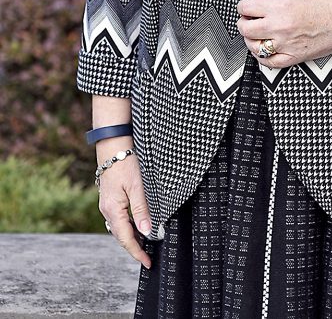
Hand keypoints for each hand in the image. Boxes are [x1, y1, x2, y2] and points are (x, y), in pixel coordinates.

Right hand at [97, 145, 151, 268]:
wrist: (112, 146)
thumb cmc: (125, 163)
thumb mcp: (137, 186)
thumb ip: (141, 209)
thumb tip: (146, 231)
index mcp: (113, 210)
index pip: (126, 238)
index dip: (137, 252)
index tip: (147, 263)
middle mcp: (107, 210)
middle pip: (121, 237)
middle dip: (134, 248)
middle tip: (148, 258)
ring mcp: (106, 205)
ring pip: (119, 229)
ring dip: (131, 238)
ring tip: (145, 246)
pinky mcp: (109, 199)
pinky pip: (118, 219)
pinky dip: (127, 227)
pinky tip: (136, 227)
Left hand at [236, 0, 331, 67]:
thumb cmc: (328, 3)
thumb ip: (275, 3)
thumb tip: (260, 10)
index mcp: (279, 5)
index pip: (246, 8)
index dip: (243, 8)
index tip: (246, 9)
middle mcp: (279, 25)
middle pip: (246, 28)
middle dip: (244, 23)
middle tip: (248, 21)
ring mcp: (286, 43)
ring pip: (254, 46)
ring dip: (251, 40)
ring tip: (256, 35)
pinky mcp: (295, 57)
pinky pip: (269, 62)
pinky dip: (262, 57)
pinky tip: (264, 51)